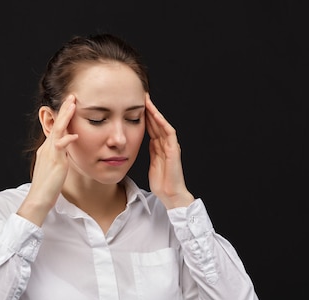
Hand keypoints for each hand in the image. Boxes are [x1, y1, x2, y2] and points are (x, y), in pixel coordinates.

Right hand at [17, 95, 78, 225]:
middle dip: (64, 110)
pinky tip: (75, 134)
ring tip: (73, 104)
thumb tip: (66, 154)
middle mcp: (47, 149)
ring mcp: (50, 154)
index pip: (55, 128)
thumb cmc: (47, 188)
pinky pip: (60, 147)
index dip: (63, 116)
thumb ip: (60, 159)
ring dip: (66, 116)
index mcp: (46, 150)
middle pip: (56, 125)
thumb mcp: (54, 169)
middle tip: (72, 97)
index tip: (70, 105)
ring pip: (57, 130)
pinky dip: (67, 139)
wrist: (38, 199)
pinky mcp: (55, 162)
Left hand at [145, 93, 193, 208]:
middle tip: (141, 96)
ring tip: (147, 101)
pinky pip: (168, 133)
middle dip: (149, 110)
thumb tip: (146, 142)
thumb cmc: (162, 183)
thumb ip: (151, 152)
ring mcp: (171, 146)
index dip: (144, 117)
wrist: (171, 194)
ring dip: (155, 112)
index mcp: (160, 147)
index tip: (135, 106)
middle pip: (157, 123)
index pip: (152, 128)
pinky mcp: (173, 150)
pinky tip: (156, 115)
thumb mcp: (152, 164)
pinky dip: (162, 123)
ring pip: (162, 124)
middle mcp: (166, 144)